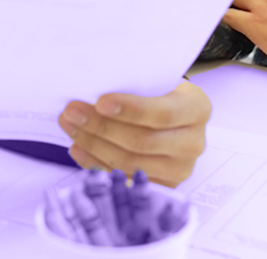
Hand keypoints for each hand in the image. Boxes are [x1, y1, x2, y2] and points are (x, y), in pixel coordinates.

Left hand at [57, 80, 210, 186]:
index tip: (100, 102)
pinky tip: (78, 148)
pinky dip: (95, 163)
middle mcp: (193, 143)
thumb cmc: (162, 92)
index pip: (163, 113)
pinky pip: (122, 179)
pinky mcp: (161, 186)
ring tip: (70, 126)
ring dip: (93, 144)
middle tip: (72, 112)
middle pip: (141, 141)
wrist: (175, 116)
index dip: (130, 110)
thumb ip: (136, 84)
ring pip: (129, 162)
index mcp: (197, 109)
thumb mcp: (159, 80)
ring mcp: (178, 169)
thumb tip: (92, 87)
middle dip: (100, 126)